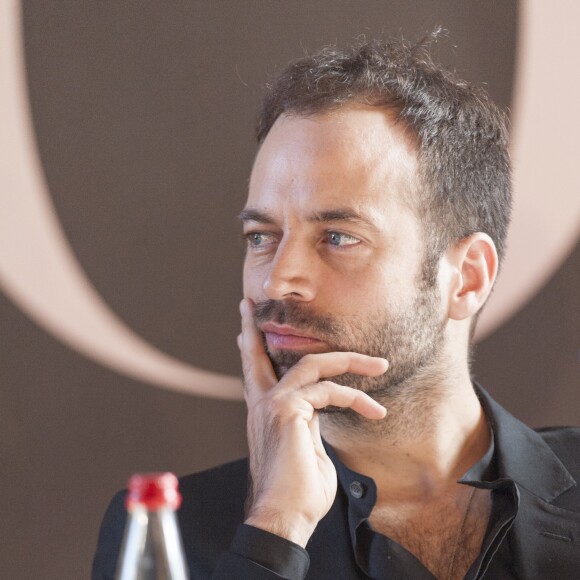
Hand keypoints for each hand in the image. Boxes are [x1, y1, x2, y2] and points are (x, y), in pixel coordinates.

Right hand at [238, 298, 387, 546]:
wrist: (284, 517)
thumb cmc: (298, 493)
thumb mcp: (307, 451)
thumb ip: (310, 426)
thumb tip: (320, 415)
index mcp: (264, 414)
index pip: (255, 373)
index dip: (250, 349)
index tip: (245, 330)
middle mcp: (262, 404)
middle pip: (258, 356)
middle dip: (255, 329)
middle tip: (249, 305)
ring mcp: (272, 404)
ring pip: (312, 364)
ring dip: (350, 362)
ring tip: (380, 363)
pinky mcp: (287, 409)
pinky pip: (328, 389)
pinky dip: (355, 396)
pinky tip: (374, 409)